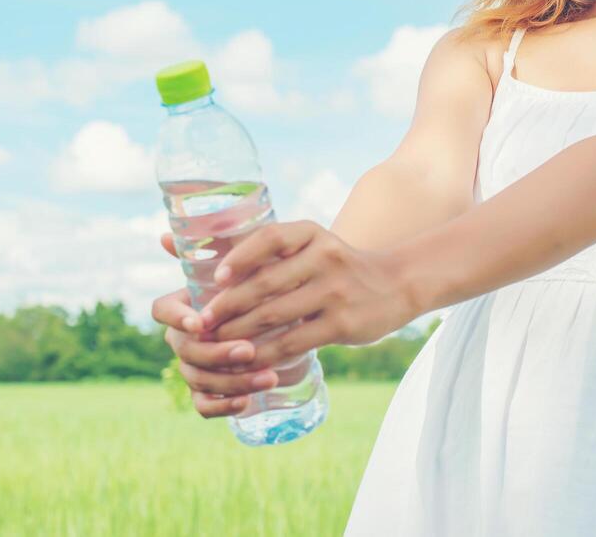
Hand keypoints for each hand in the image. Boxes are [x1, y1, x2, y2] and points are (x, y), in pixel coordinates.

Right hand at [152, 232, 280, 418]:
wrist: (284, 313)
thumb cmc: (261, 281)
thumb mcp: (246, 261)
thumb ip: (219, 245)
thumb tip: (167, 235)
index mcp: (184, 305)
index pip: (161, 311)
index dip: (177, 317)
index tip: (202, 321)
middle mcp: (184, 337)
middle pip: (183, 350)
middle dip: (216, 352)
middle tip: (250, 349)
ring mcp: (196, 365)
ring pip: (197, 379)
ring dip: (230, 380)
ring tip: (268, 375)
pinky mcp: (211, 390)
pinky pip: (204, 405)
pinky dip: (222, 407)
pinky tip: (246, 403)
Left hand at [197, 220, 419, 371]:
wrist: (396, 285)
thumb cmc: (337, 267)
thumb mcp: (312, 246)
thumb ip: (270, 251)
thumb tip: (199, 252)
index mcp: (312, 234)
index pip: (270, 238)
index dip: (240, 257)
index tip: (215, 278)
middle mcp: (325, 257)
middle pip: (266, 282)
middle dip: (228, 305)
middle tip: (201, 322)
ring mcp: (335, 291)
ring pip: (276, 315)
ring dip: (240, 332)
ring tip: (215, 344)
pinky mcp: (341, 324)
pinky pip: (294, 342)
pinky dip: (267, 353)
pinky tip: (248, 361)